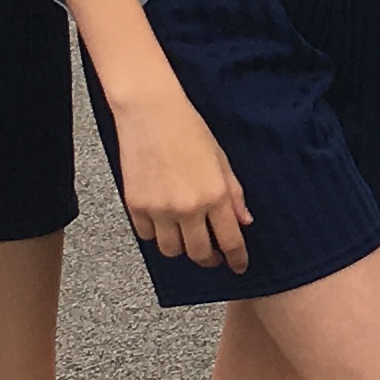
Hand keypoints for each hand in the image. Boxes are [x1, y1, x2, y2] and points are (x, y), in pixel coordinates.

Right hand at [115, 87, 252, 273]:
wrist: (150, 113)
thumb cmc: (189, 130)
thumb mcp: (222, 161)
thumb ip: (234, 195)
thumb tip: (244, 221)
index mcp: (215, 195)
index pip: (230, 241)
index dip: (236, 259)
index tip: (239, 266)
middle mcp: (188, 207)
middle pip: (199, 253)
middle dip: (209, 259)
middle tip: (213, 256)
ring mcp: (159, 209)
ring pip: (171, 250)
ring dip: (181, 248)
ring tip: (187, 236)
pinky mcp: (135, 205)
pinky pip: (147, 236)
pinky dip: (156, 234)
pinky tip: (163, 222)